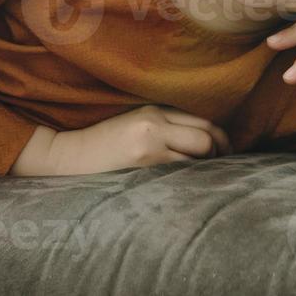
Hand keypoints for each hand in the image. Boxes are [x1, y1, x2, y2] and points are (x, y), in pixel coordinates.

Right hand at [46, 105, 231, 175]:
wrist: (70, 156)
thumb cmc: (104, 142)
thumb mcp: (135, 121)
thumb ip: (166, 124)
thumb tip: (206, 140)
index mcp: (153, 111)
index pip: (202, 122)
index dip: (220, 138)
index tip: (224, 150)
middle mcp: (154, 126)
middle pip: (206, 138)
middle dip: (219, 153)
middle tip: (219, 165)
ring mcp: (149, 149)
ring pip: (197, 158)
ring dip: (205, 168)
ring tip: (203, 176)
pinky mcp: (143, 169)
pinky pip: (179, 175)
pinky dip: (188, 179)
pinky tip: (186, 184)